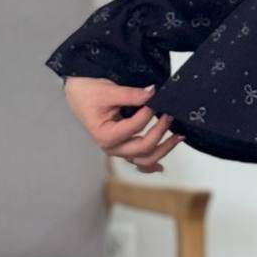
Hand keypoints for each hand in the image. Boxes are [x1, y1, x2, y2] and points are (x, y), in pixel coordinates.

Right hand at [63, 77, 184, 173]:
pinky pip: (138, 162)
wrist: (78, 94)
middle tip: (170, 115)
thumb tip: (153, 93)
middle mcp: (112, 148)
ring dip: (163, 149)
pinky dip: (151, 164)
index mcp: (105, 135)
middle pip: (143, 149)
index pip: (135, 127)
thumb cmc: (88, 93)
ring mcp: (118, 150)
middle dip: (160, 132)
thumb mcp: (109, 91)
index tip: (156, 97)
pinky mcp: (122, 147)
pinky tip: (162, 166)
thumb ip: (132, 94)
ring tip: (178, 136)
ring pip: (144, 159)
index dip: (148, 113)